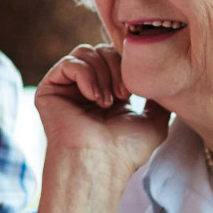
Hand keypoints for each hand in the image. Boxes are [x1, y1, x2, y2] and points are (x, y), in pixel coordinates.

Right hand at [34, 44, 169, 175]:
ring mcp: (66, 88)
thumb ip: (158, 98)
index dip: (128, 58)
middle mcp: (85, 87)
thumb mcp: (155, 120)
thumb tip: (162, 82)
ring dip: (102, 73)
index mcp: (107, 92)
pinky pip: (69, 63)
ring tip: (108, 101)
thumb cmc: (126, 149)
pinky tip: (93, 97)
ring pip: (85, 52)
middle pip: (102, 50)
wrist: (100, 162)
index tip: (137, 80)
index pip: (116, 56)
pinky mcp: (49, 89)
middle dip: (117, 67)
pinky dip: (85, 75)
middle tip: (124, 95)